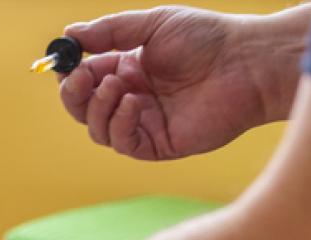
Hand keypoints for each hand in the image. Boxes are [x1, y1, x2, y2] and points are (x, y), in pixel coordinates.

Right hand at [60, 6, 309, 159]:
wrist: (245, 63)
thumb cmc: (206, 39)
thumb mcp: (152, 25)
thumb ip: (109, 31)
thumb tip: (68, 35)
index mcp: (127, 70)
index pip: (84, 79)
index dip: (69, 74)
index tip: (64, 62)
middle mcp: (131, 98)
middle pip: (84, 108)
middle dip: (75, 94)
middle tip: (82, 78)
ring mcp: (144, 123)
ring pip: (98, 129)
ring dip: (98, 107)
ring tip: (118, 85)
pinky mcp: (159, 144)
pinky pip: (123, 143)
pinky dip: (120, 124)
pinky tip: (135, 103)